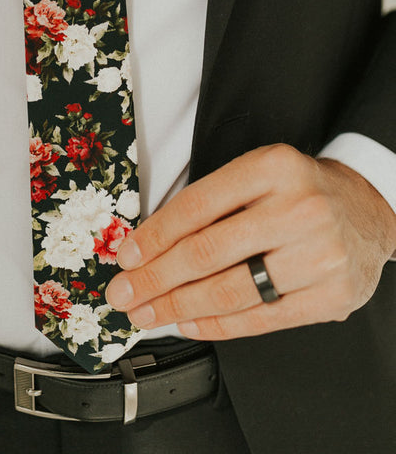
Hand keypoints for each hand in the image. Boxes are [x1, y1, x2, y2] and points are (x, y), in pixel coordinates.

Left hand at [106, 144, 395, 340]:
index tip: (127, 256)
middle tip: (125, 293)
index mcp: (273, 168)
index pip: (198, 206)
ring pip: (231, 291)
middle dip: (156, 278)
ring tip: (148, 313)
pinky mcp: (331, 296)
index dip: (155, 236)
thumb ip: (211, 202)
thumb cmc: (300, 191)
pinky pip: (261, 319)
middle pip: (208, 252)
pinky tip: (189, 322)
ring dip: (178, 307)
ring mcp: (318, 255)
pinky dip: (217, 325)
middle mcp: (298, 209)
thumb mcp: (260, 173)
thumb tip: (147, 244)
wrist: (369, 208)